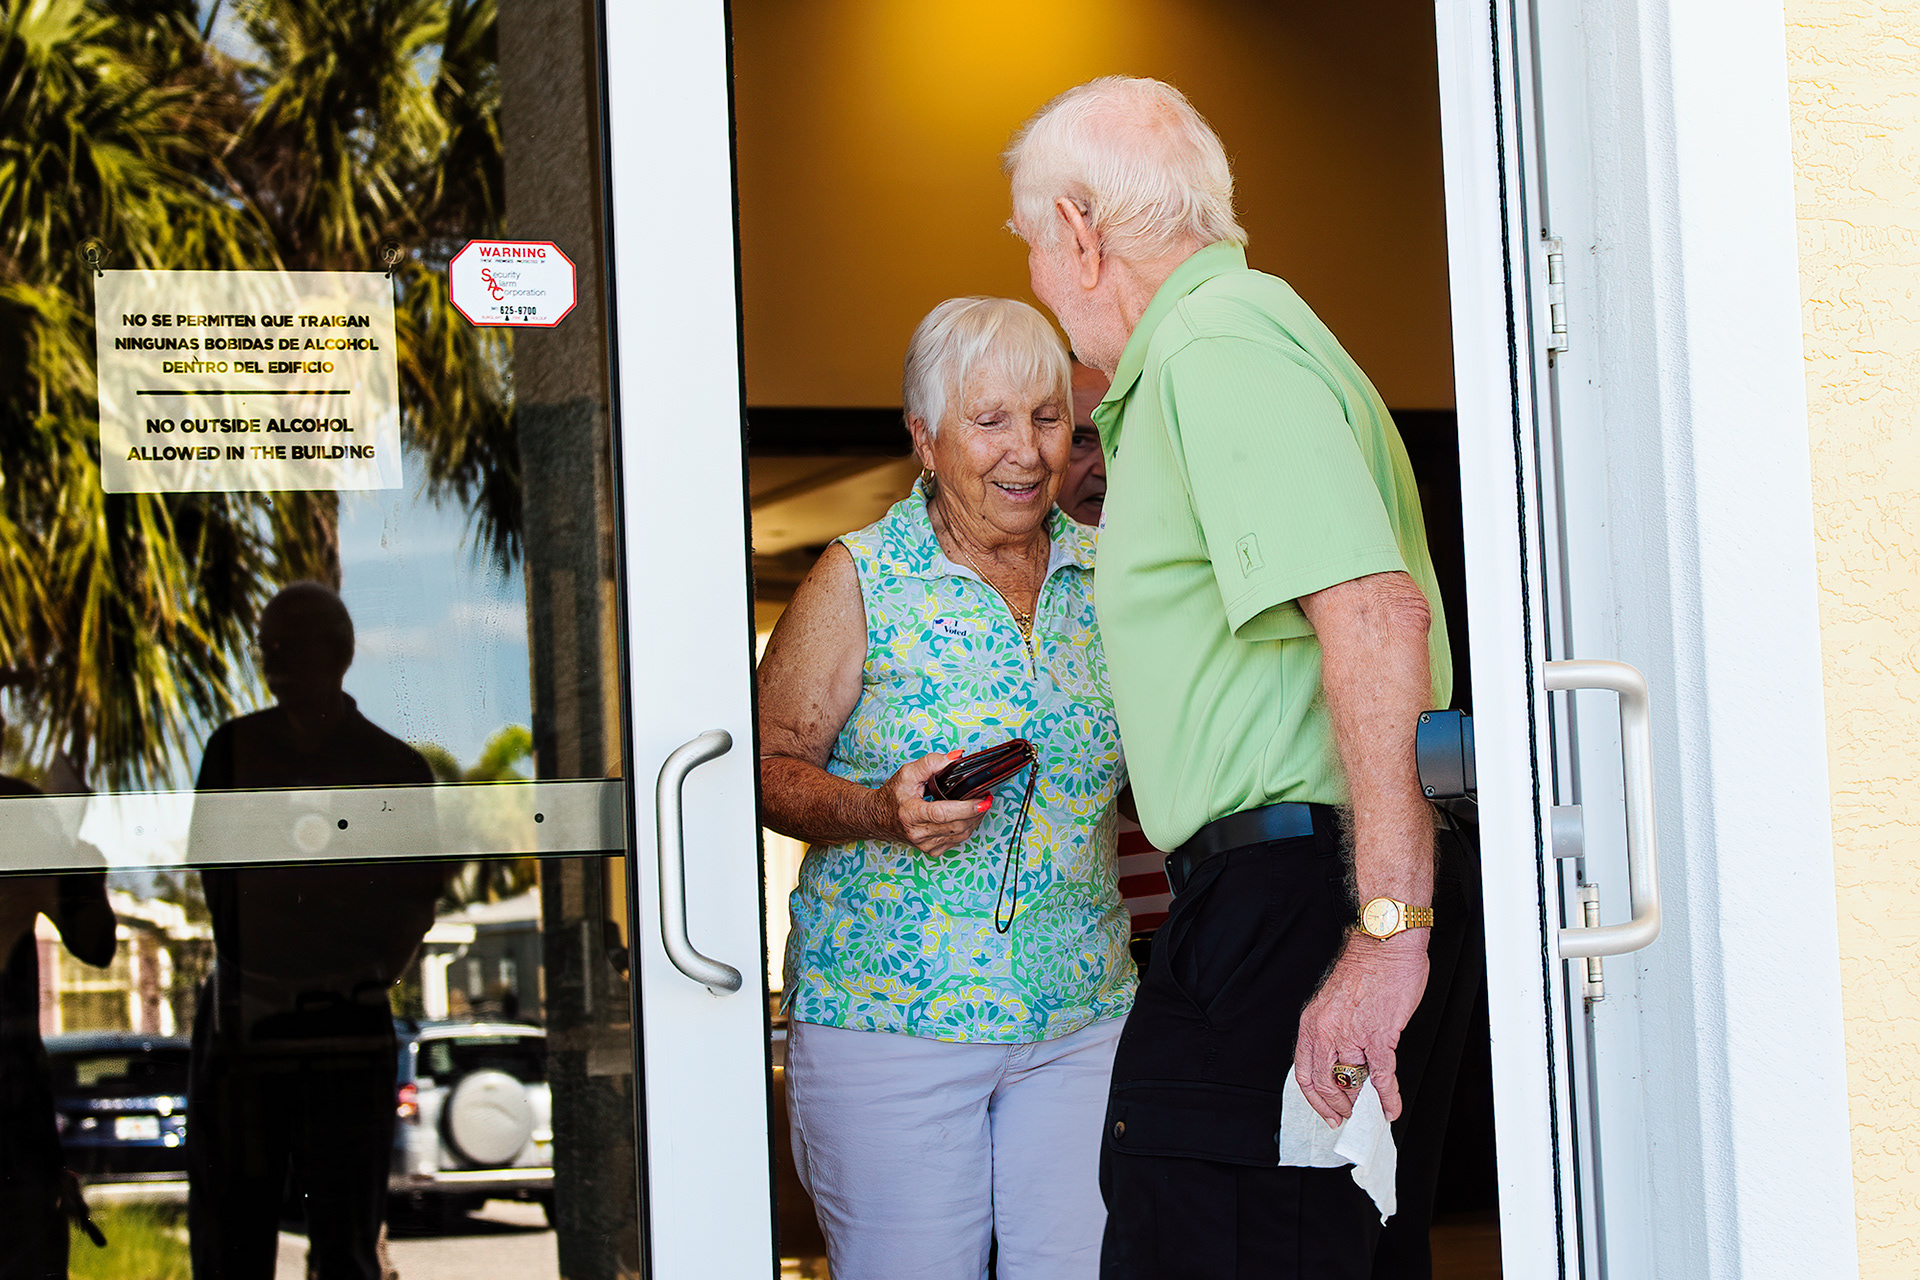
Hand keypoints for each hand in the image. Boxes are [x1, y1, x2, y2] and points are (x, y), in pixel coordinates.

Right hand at [874, 751, 992, 854]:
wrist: (878, 818)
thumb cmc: (893, 795)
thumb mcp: (907, 773)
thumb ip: (931, 763)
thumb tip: (956, 757)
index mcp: (910, 814)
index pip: (942, 813)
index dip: (966, 808)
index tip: (983, 800)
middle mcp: (917, 833)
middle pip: (957, 826)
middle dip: (977, 812)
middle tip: (987, 797)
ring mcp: (925, 845)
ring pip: (960, 835)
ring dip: (975, 820)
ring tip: (980, 804)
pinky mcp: (931, 851)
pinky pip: (957, 841)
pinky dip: (966, 827)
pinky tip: (967, 815)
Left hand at [1293, 935, 1429, 1124]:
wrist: (1384, 942)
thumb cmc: (1364, 968)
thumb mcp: (1333, 1003)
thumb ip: (1332, 1032)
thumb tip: (1343, 1063)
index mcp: (1312, 1023)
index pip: (1304, 1073)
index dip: (1315, 1098)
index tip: (1326, 1111)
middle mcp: (1326, 1030)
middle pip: (1323, 1083)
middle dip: (1336, 1105)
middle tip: (1348, 1115)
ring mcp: (1352, 1034)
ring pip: (1352, 1082)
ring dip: (1363, 1102)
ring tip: (1371, 1111)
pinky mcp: (1379, 1034)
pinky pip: (1382, 1076)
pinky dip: (1388, 1097)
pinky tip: (1391, 1108)